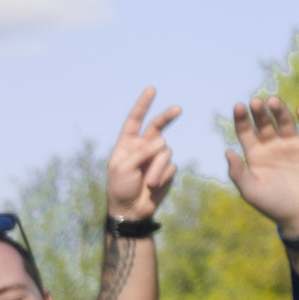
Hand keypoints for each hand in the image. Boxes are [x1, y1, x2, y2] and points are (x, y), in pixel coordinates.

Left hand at [106, 88, 179, 221]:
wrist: (131, 209)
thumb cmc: (120, 188)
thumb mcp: (123, 169)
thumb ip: (140, 153)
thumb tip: (162, 141)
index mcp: (127, 144)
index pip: (135, 120)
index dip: (143, 105)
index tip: (151, 90)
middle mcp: (142, 147)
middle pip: (158, 126)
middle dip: (167, 117)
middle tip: (178, 109)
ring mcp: (155, 158)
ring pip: (165, 151)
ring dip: (157, 167)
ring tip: (148, 182)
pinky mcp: (167, 169)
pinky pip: (171, 165)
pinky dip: (164, 175)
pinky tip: (155, 185)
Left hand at [226, 97, 298, 238]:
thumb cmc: (273, 205)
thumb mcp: (251, 191)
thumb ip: (238, 172)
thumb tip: (226, 152)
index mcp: (255, 156)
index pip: (246, 132)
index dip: (242, 119)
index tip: (239, 107)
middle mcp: (272, 147)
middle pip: (264, 124)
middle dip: (260, 113)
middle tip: (255, 102)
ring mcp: (292, 145)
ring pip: (285, 122)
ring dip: (279, 111)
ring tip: (273, 101)